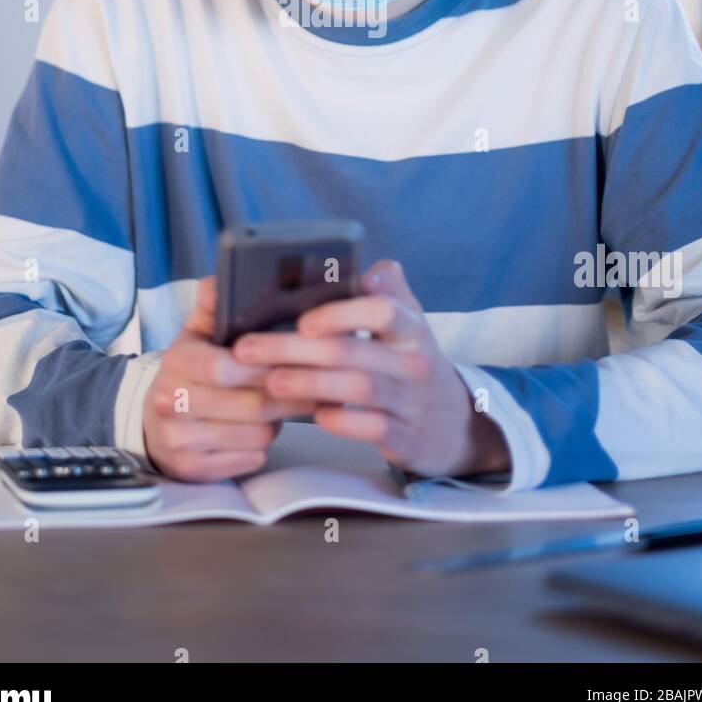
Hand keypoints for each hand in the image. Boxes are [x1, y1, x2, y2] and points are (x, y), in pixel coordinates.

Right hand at [142, 276, 315, 480]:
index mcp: (177, 362)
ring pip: (257, 434)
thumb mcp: (196, 333)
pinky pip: (249, 459)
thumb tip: (219, 280)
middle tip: (315, 384)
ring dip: (280, 421)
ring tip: (285, 405)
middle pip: (252, 405)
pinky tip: (263, 428)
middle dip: (289, 394)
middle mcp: (171, 403)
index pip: (227, 367)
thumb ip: (214, 306)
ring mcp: (179, 440)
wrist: (154, 420)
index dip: (268, 365)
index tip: (297, 358)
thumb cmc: (190, 371)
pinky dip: (264, 445)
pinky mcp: (191, 470)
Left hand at [231, 259, 511, 478]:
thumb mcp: (408, 323)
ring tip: (268, 380)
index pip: (382, 309)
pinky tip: (309, 414)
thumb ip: (388, 291)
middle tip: (247, 349)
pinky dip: (336, 420)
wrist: (454, 423)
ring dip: (307, 383)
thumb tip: (365, 265)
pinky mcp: (403, 436)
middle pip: (351, 350)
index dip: (340, 313)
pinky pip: (367, 428)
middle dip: (293, 348)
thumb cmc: (412, 361)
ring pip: (356, 388)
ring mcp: (410, 401)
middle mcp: (414, 361)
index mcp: (411, 326)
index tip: (302, 319)